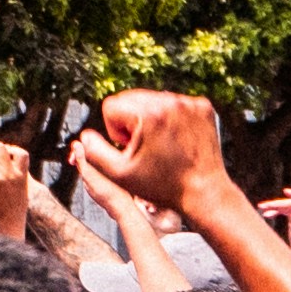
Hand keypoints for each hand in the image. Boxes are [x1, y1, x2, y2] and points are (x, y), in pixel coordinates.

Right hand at [84, 90, 224, 213]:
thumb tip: (85, 135)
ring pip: (152, 100)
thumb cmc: (162, 186)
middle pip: (131, 98)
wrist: (205, 193)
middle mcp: (170, 102)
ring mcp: (190, 103)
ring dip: (150, 119)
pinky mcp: (203, 107)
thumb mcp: (118, 174)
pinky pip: (173, 103)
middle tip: (145, 148)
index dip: (115, 131)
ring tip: (161, 145)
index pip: (111, 106)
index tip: (131, 149)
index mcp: (148, 114)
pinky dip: (170, 118)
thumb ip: (93, 152)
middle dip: (132, 121)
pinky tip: (176, 140)